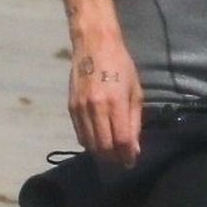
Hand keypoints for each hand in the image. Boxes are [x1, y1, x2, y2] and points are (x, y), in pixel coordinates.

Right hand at [69, 33, 141, 166]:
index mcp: (115, 102)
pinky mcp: (70, 108)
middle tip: (122, 160)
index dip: (126, 155)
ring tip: (112, 153)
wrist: (94, 45)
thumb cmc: (121, 66)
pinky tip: (99, 141)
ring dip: (102, 153)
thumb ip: (134, 122)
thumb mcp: (135, 92)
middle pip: (103, 146)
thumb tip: (133, 148)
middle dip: (114, 158)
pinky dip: (90, 143)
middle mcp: (95, 108)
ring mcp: (80, 108)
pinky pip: (79, 134)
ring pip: (89, 144)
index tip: (131, 162)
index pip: (120, 140)